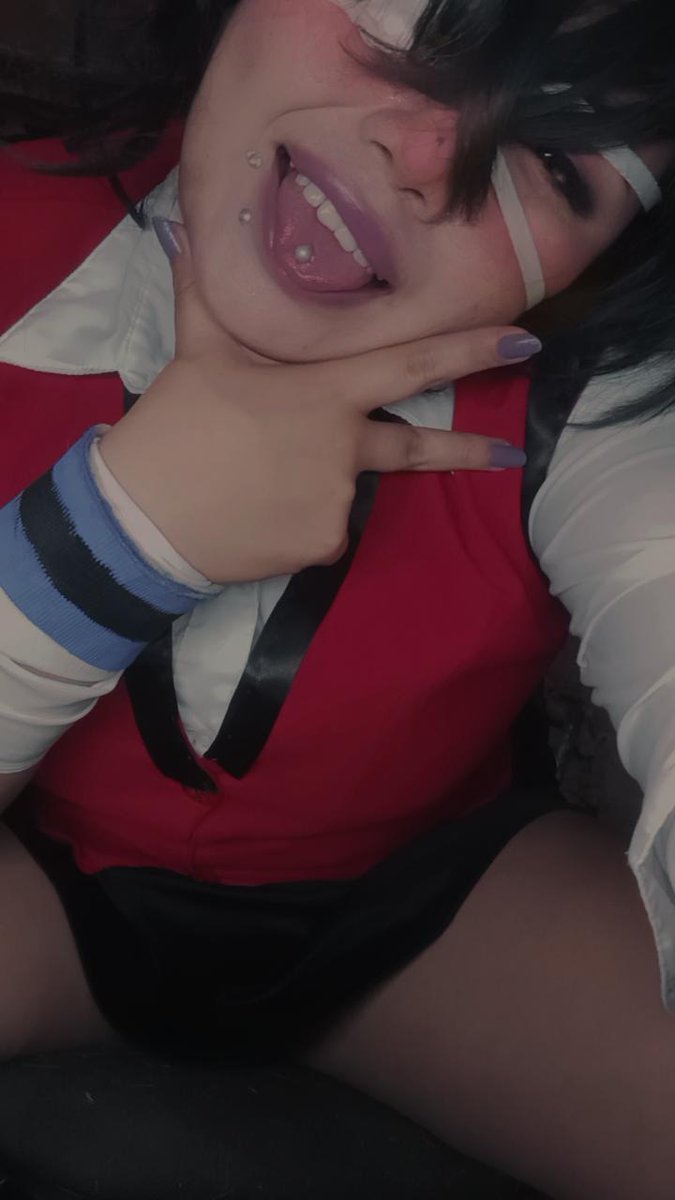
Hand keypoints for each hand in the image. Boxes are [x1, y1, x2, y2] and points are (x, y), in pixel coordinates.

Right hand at [100, 221, 539, 582]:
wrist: (143, 516)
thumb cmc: (176, 425)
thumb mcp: (197, 354)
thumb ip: (207, 295)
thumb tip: (181, 228)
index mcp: (325, 391)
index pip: (413, 364)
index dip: (471, 350)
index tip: (525, 341)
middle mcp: (345, 446)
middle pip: (418, 448)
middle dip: (468, 450)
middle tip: (507, 452)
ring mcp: (338, 499)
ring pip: (347, 489)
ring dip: (317, 484)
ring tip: (256, 485)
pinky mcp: (323, 546)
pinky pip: (324, 530)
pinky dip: (299, 523)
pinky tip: (257, 517)